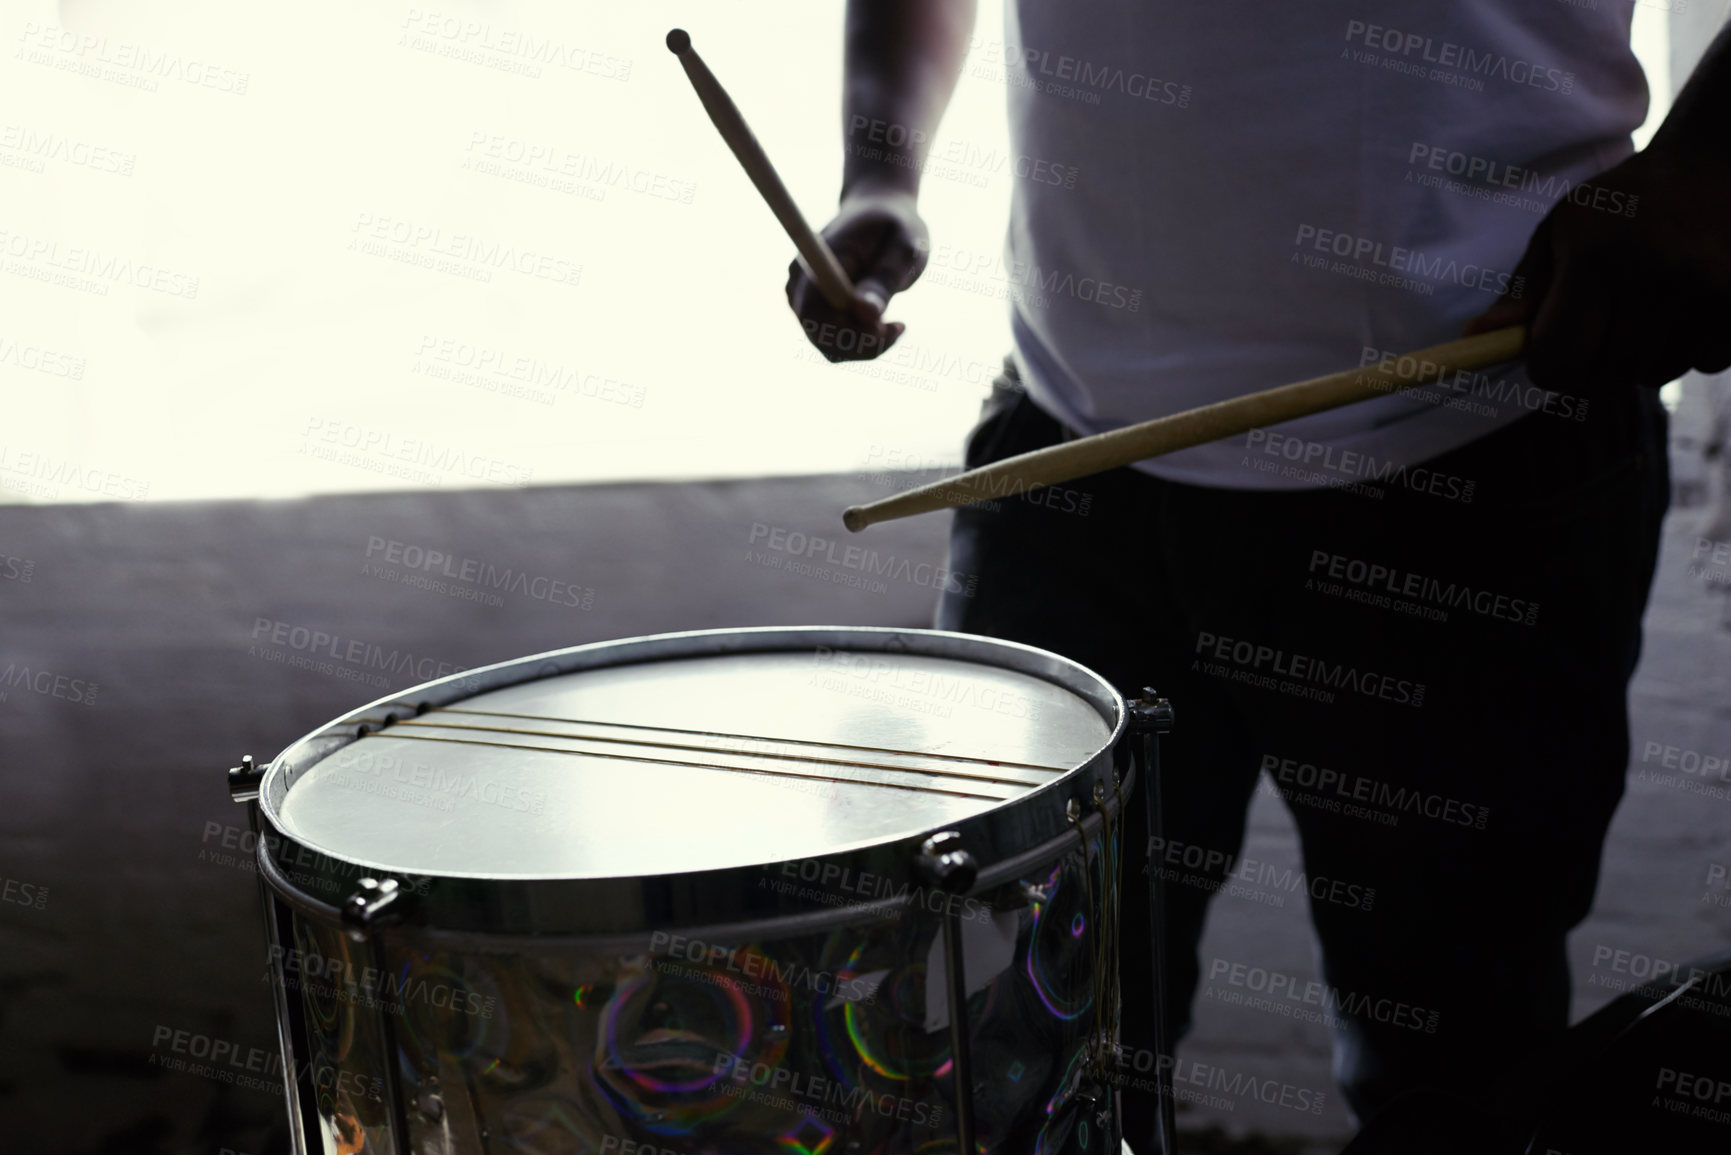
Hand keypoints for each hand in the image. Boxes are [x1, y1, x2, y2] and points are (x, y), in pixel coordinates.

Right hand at [786, 185, 928, 361]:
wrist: (880, 210)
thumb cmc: (896, 226)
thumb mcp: (903, 246)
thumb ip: (884, 279)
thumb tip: (865, 314)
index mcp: (819, 259)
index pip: (814, 313)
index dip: (846, 334)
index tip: (885, 328)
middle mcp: (801, 278)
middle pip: (817, 334)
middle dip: (861, 343)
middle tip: (898, 327)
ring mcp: (802, 295)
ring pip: (826, 343)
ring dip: (864, 344)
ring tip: (895, 323)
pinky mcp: (810, 307)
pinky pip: (831, 340)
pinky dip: (860, 340)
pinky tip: (883, 322)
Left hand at [1466, 145, 1730, 392]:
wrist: (1725, 161)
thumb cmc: (1630, 199)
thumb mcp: (1565, 228)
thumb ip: (1525, 288)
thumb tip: (1476, 338)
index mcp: (1598, 257)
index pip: (1558, 359)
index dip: (1547, 365)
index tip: (1549, 350)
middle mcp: (1658, 277)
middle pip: (1605, 375)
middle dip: (1593, 359)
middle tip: (1603, 319)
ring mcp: (1711, 293)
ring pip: (1654, 373)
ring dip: (1643, 354)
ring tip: (1652, 301)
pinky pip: (1703, 362)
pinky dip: (1690, 346)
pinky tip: (1692, 301)